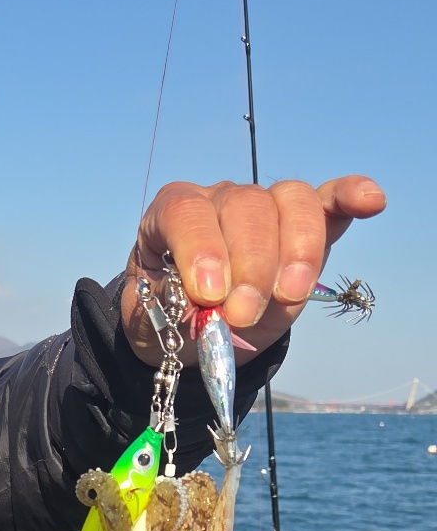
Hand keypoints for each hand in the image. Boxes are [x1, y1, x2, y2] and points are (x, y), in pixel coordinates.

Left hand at [121, 175, 385, 366]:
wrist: (189, 333)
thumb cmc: (169, 318)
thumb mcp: (158, 319)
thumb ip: (180, 309)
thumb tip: (214, 309)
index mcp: (172, 214)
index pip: (187, 210)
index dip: (202, 248)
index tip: (209, 293)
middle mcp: (218, 199)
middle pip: (246, 206)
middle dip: (250, 266)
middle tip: (241, 315)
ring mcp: (263, 207)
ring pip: (290, 202)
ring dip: (295, 252)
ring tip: (288, 297)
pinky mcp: (302, 225)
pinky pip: (329, 200)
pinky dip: (351, 197)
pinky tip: (372, 200)